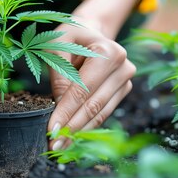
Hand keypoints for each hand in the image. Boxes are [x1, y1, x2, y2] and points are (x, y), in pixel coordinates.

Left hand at [47, 16, 135, 149]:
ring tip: (62, 147)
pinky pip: (103, 113)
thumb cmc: (69, 36)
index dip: (67, 112)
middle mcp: (123, 66)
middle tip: (55, 146)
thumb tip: (60, 105)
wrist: (90, 31)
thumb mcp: (56, 45)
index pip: (83, 89)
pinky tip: (73, 138)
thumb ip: (59, 74)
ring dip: (80, 132)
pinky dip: (88, 126)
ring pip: (100, 113)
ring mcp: (126, 80)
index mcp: (108, 51)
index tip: (52, 131)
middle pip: (94, 105)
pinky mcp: (122, 91)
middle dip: (73, 128)